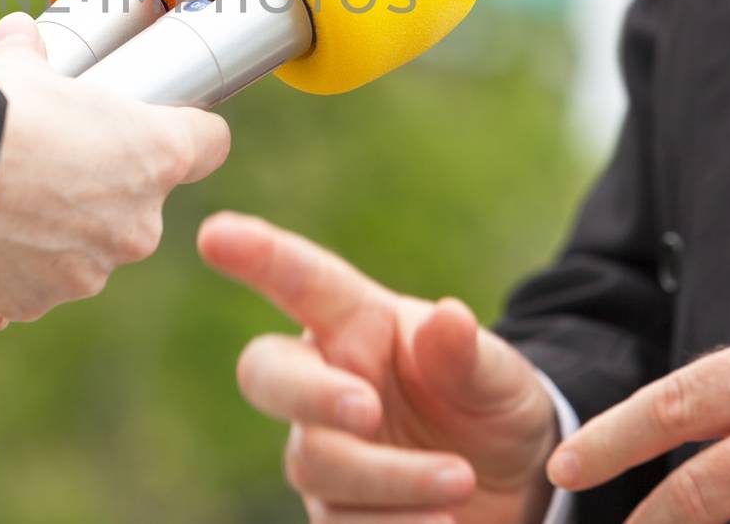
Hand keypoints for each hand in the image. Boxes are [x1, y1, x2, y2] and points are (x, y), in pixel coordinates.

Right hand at [0, 12, 230, 322]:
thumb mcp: (15, 65)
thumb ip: (29, 53)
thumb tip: (17, 35)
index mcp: (154, 155)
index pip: (208, 142)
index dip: (185, 129)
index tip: (162, 123)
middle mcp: (135, 224)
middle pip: (135, 199)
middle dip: (94, 180)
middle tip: (41, 151)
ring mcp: (89, 271)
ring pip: (82, 243)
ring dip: (50, 222)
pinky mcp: (35, 303)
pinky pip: (32, 279)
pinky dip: (7, 260)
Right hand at [199, 212, 560, 523]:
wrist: (515, 487)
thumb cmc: (492, 406)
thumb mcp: (498, 374)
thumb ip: (468, 353)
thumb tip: (449, 316)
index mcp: (356, 325)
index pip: (300, 281)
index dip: (257, 256)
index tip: (214, 234)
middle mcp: (325, 381)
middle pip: (269, 376)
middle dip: (310, 393)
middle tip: (368, 409)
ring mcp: (322, 450)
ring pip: (316, 462)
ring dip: (389, 477)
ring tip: (460, 483)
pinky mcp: (335, 513)